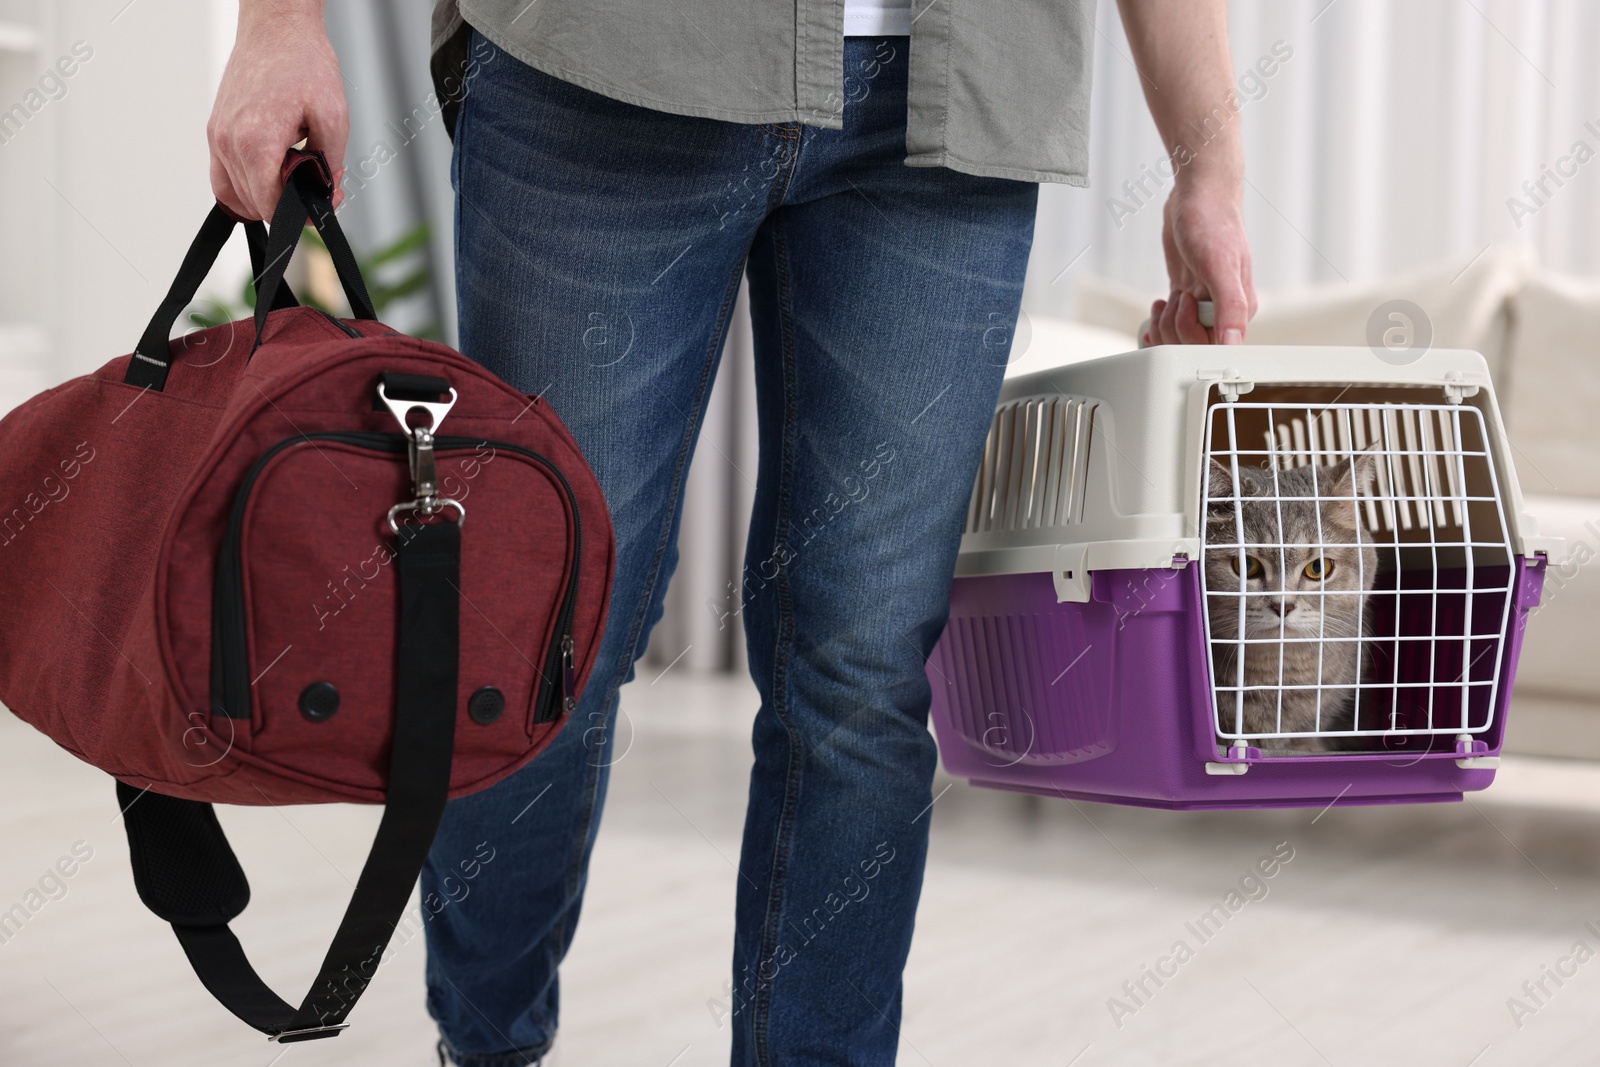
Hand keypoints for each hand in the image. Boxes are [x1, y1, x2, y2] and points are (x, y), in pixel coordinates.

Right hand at [207, 2, 346, 219]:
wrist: (276, 29)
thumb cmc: (303, 64)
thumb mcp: (333, 119)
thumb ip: (329, 165)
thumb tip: (325, 194)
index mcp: (255, 142)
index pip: (270, 206)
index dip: (301, 216)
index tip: (324, 203)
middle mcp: (228, 143)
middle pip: (254, 205)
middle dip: (289, 206)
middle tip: (320, 188)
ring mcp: (217, 137)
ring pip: (235, 196)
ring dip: (266, 198)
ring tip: (295, 178)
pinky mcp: (215, 130)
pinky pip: (222, 177)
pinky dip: (245, 187)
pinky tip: (271, 177)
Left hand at [1144, 178, 1255, 345]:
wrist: (1198, 196)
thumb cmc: (1213, 223)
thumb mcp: (1221, 266)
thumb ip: (1230, 308)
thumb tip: (1233, 343)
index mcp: (1240, 309)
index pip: (1212, 346)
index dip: (1190, 333)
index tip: (1185, 305)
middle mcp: (1224, 309)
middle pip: (1191, 344)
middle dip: (1174, 327)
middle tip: (1176, 299)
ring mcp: (1204, 303)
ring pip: (1177, 336)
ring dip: (1164, 323)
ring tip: (1167, 300)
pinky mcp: (1187, 294)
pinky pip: (1171, 323)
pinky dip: (1159, 321)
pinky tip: (1158, 307)